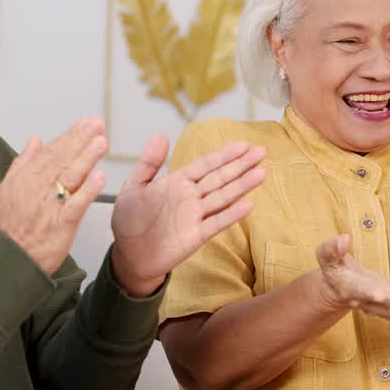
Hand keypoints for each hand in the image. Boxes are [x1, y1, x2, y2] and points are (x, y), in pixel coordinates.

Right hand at [0, 119, 108, 275]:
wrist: (9, 260)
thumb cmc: (11, 226)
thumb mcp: (7, 190)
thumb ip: (23, 163)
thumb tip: (35, 139)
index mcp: (25, 179)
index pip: (50, 152)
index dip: (69, 136)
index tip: (85, 122)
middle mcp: (36, 189)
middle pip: (60, 160)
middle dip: (79, 140)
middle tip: (97, 123)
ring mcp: (49, 206)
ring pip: (69, 177)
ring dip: (85, 158)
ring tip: (101, 142)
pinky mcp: (60, 224)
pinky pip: (75, 204)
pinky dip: (87, 190)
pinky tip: (100, 177)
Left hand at [110, 136, 265, 296]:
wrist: (128, 254)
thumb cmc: (130, 221)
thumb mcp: (134, 186)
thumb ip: (149, 163)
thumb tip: (161, 135)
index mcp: (177, 183)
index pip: (205, 165)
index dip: (224, 155)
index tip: (243, 145)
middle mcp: (191, 197)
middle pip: (220, 178)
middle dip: (240, 165)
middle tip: (261, 152)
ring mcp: (196, 216)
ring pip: (223, 197)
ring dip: (242, 186)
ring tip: (261, 173)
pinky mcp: (196, 236)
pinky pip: (216, 223)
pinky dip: (231, 214)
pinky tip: (248, 205)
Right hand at [314, 235, 389, 329]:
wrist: (338, 286)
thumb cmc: (334, 268)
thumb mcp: (327, 256)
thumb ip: (332, 248)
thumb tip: (345, 238)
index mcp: (348, 287)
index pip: (358, 290)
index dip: (368, 292)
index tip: (379, 294)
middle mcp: (364, 300)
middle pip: (379, 307)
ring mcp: (378, 305)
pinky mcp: (389, 305)